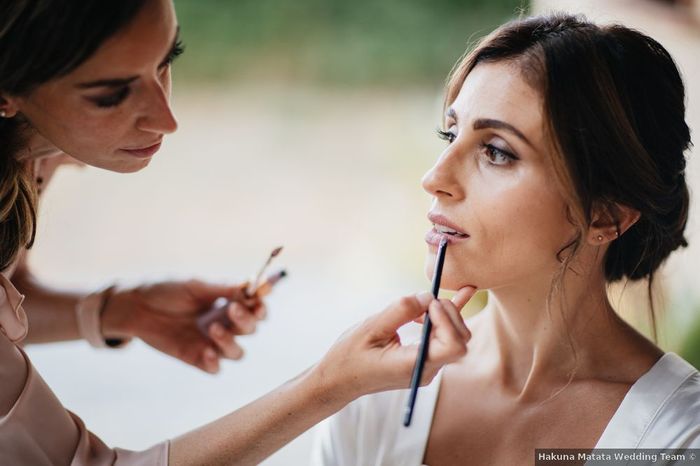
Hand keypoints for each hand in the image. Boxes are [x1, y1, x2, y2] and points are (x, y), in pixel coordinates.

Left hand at [102, 279, 265, 372]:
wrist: (135, 306)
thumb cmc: (166, 289)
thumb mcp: (195, 286)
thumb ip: (222, 288)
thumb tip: (250, 286)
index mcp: (227, 303)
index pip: (255, 307)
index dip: (261, 305)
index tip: (258, 300)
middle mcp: (224, 323)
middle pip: (251, 329)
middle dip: (246, 320)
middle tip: (232, 309)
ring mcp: (210, 343)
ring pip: (237, 352)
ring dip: (230, 341)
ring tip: (212, 328)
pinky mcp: (195, 358)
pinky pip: (214, 368)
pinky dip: (213, 362)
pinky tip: (205, 351)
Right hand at [312, 287, 475, 401]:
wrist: (339, 380)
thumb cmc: (350, 356)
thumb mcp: (371, 328)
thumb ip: (401, 311)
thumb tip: (427, 296)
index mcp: (413, 365)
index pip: (453, 345)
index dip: (447, 319)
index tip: (429, 303)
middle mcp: (426, 370)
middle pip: (460, 340)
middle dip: (450, 314)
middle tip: (426, 300)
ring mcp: (427, 368)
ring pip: (456, 339)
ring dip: (445, 315)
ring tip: (422, 305)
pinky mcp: (424, 361)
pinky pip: (444, 340)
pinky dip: (447, 319)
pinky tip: (459, 296)